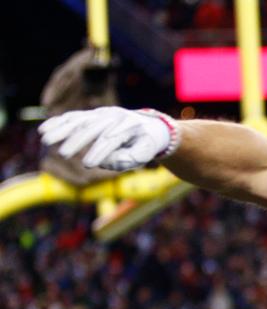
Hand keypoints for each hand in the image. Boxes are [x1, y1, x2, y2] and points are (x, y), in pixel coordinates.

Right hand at [39, 106, 177, 171]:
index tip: (88, 165)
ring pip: (79, 119)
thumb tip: (105, 161)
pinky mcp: (92, 114)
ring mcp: (101, 113)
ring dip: (61, 129)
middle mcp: (113, 116)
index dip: (99, 152)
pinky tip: (44, 129)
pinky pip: (73, 116)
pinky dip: (58, 122)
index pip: (111, 139)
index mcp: (129, 126)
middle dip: (76, 140)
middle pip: (91, 127)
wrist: (150, 125)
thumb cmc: (146, 143)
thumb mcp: (145, 153)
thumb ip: (128, 159)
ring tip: (46, 140)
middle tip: (63, 154)